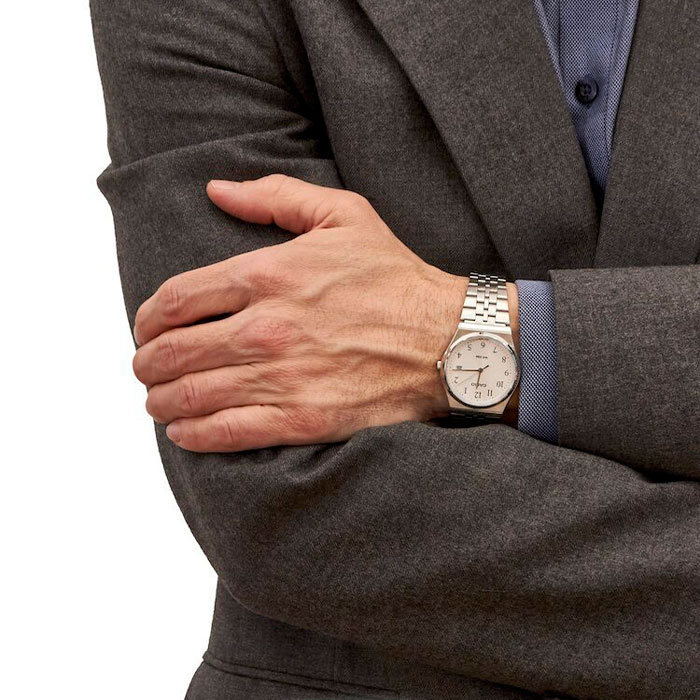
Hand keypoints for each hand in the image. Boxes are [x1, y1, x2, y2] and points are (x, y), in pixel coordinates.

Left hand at [132, 174, 468, 451]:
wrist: (447, 340)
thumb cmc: (395, 278)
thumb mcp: (343, 216)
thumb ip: (275, 195)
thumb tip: (218, 190)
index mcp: (269, 273)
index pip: (175, 298)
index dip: (147, 317)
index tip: (146, 328)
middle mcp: (266, 327)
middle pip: (173, 351)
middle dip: (146, 362)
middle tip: (145, 367)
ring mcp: (282, 377)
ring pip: (190, 395)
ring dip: (160, 400)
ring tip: (157, 399)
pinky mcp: (301, 419)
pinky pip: (225, 433)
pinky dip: (192, 434)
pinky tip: (183, 430)